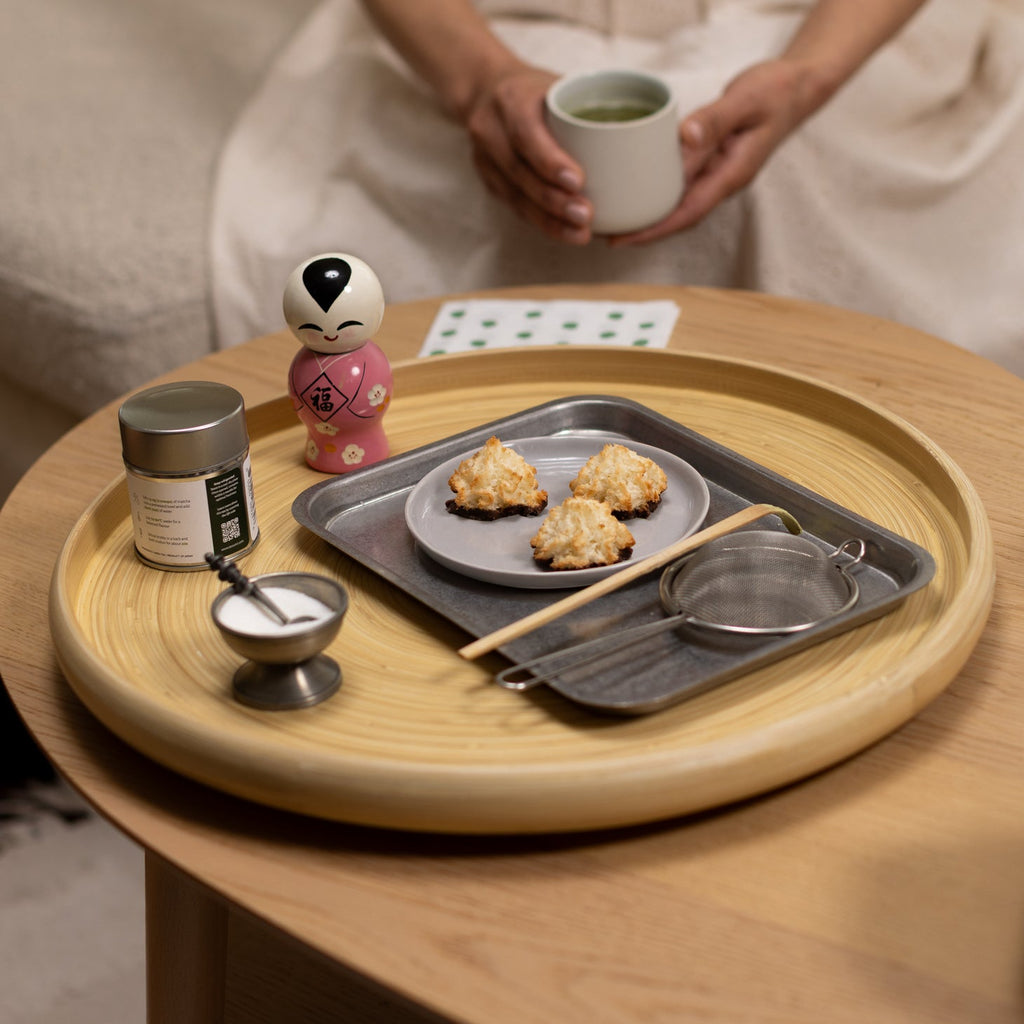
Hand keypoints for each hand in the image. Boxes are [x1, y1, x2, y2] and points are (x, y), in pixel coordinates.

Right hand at [459, 63, 595, 244]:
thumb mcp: (557, 85)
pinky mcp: (489, 180)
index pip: (526, 134)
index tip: (578, 181)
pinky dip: (541, 221)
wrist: (484, 90)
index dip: (550, 161)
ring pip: (516, 197)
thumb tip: (642, 136)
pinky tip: (564, 232)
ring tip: (580, 233)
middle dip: (553, 200)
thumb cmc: (535, 91)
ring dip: (549, 220)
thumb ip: (586, 108)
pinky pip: (515, 207)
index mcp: (512, 99)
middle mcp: (491, 129)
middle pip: (520, 172)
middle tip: (586, 216)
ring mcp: (485, 158)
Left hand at [610, 59, 824, 245]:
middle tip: (603, 233)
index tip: (624, 240)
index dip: (654, 230)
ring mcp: (716, 174)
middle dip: (643, 230)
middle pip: (677, 216)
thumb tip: (685, 138)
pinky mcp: (711, 162)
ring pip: (677, 202)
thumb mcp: (747, 101)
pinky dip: (657, 189)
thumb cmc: (776, 93)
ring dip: (648, 213)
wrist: (797, 88)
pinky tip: (636, 187)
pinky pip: (680, 183)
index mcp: (730, 175)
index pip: (686, 213)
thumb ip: (716, 120)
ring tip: (613, 218)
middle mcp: (721, 182)